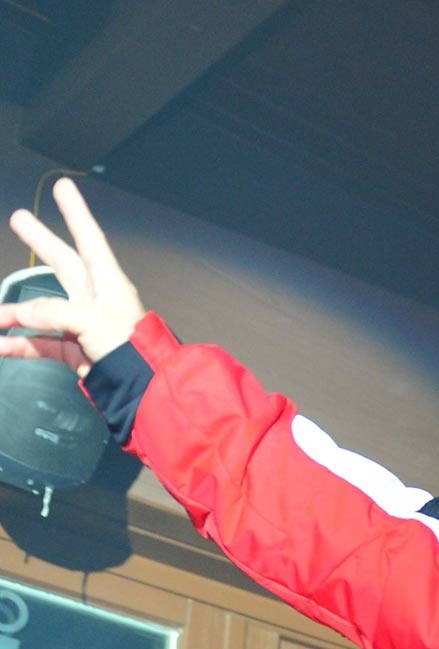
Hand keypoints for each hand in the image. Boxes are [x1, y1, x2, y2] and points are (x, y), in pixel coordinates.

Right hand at [0, 178, 144, 375]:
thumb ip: (54, 312)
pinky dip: (19, 344)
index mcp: (109, 283)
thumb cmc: (131, 350)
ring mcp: (84, 325)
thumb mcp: (93, 321)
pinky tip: (0, 345)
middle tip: (19, 219)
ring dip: (15, 313)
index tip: (64, 187)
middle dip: (41, 241)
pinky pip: (41, 343)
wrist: (144, 390)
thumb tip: (20, 314)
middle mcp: (96, 299)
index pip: (89, 239)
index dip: (76, 212)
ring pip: (43, 309)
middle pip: (63, 263)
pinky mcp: (76, 350)